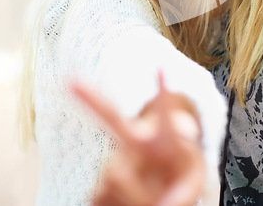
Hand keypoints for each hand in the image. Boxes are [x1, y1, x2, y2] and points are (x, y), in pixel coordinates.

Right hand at [72, 72, 204, 205]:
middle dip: (92, 97)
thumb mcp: (191, 183)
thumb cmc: (179, 178)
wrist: (163, 189)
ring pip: (113, 176)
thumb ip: (182, 195)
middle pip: (112, 117)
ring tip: (150, 201)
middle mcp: (136, 144)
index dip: (164, 94)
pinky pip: (99, 198)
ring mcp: (116, 164)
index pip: (164, 116)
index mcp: (162, 139)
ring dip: (133, 197)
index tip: (162, 69)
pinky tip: (127, 204)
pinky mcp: (100, 189)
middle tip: (70, 81)